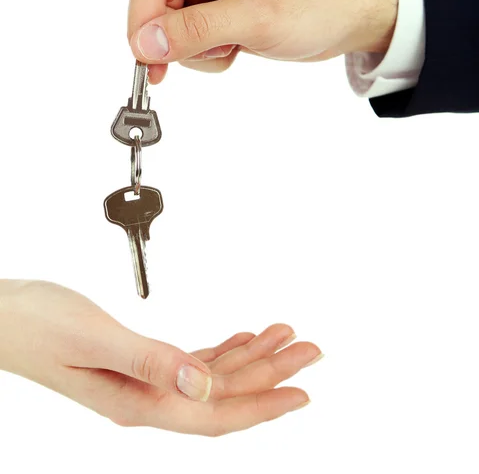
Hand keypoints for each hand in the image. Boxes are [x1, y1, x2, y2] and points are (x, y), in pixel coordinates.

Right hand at [0, 280, 321, 435]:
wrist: (5, 316)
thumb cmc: (37, 326)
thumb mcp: (95, 341)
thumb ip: (150, 364)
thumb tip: (202, 386)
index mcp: (140, 400)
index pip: (216, 412)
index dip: (264, 405)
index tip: (302, 391)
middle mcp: (148, 396)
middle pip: (224, 392)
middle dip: (270, 372)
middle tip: (307, 350)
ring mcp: (145, 380)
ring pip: (213, 375)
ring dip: (250, 357)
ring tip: (282, 337)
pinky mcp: (140, 361)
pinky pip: (193, 361)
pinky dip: (222, 350)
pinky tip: (239, 338)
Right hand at [128, 0, 397, 83]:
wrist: (344, 16)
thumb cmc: (314, 5)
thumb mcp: (255, 18)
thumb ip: (196, 29)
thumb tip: (145, 43)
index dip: (143, 28)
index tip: (150, 65)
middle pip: (155, 10)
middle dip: (179, 42)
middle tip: (218, 52)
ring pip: (170, 31)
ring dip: (199, 51)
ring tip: (237, 44)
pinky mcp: (214, 10)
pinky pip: (190, 41)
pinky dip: (210, 54)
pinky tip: (238, 46)